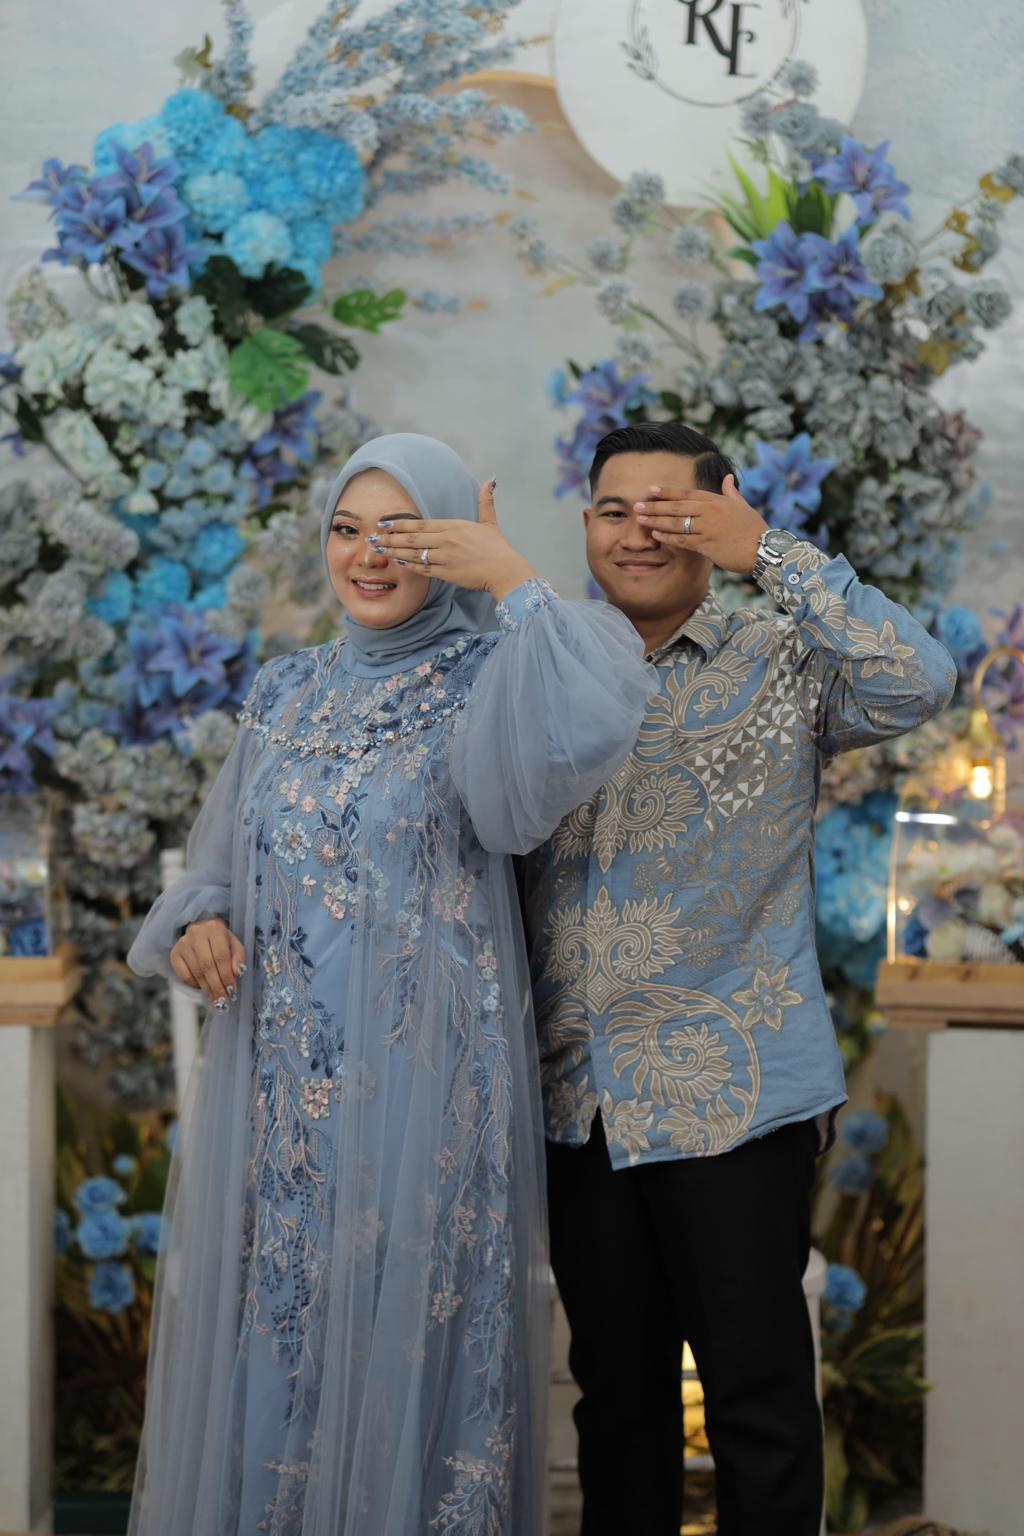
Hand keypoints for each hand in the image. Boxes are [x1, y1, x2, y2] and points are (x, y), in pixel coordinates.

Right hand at [170, 916, 245, 1006]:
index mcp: (214, 928)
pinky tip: (202, 987)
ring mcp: (183, 943)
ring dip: (207, 988)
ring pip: (196, 972)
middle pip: (207, 966)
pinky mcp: (174, 953)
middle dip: (217, 986)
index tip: (232, 991)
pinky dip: (194, 984)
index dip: (227, 976)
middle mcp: (196, 934)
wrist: (201, 928)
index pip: (221, 956)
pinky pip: (183, 975)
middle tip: (223, 1000)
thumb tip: (237, 972)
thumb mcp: (234, 944)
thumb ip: (239, 957)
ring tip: (215, 998)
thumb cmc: (221, 940)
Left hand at [371, 479, 536, 599]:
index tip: (383, 522)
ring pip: (412, 553)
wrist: (504, 570)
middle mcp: (445, 540)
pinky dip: (408, 565)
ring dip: (393, 551)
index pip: (419, 523)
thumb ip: (485, 501)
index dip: (399, 522)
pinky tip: (397, 562)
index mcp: (452, 526)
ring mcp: (444, 557)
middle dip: (389, 538)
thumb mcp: (490, 522)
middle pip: (410, 538)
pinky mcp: (446, 573)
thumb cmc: (497, 548)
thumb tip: (491, 480)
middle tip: (372, 538)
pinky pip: (422, 569)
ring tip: (378, 550)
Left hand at [635, 474, 767, 574]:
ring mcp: (708, 528)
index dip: (668, 491)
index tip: (651, 490)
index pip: (687, 493)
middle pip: (677, 507)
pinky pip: (683, 540)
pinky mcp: (708, 545)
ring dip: (657, 521)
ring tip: (641, 520)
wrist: (765, 549)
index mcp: (717, 501)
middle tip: (636, 505)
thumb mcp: (743, 506)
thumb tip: (728, 477)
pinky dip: (669, 538)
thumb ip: (731, 492)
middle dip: (655, 506)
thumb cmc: (754, 529)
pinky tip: (656, 536)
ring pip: (677, 523)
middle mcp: (711, 511)